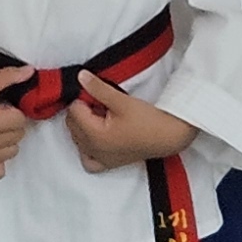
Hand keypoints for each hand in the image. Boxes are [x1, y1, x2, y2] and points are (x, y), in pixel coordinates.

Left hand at [63, 73, 196, 173]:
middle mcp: (94, 150)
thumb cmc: (148, 120)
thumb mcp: (121, 100)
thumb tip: (81, 77)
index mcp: (94, 135)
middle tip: (102, 104)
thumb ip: (98, 88)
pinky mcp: (109, 163)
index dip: (84, 98)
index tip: (98, 95)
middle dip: (83, 111)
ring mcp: (100, 159)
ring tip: (103, 117)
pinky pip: (88, 159)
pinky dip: (87, 148)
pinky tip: (96, 137)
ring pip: (77, 140)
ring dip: (84, 126)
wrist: (169, 136)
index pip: (73, 110)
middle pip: (72, 125)